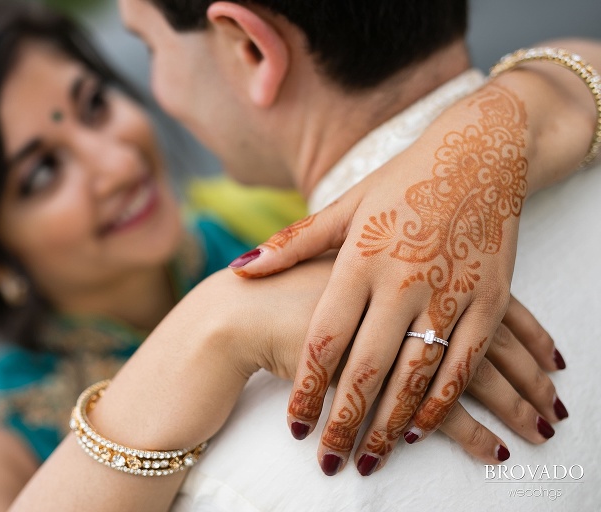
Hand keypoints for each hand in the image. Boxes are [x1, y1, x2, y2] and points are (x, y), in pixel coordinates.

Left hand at [232, 85, 550, 474]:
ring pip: (416, 374)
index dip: (308, 387)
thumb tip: (241, 268)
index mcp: (360, 258)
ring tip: (369, 456)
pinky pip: (464, 362)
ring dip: (391, 422)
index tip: (296, 425)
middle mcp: (403, 279)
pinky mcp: (489, 299)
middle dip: (345, 420)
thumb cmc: (403, 181)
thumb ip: (294, 243)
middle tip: (329, 459)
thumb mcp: (346, 205)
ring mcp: (449, 291)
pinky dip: (443, 399)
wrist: (481, 153)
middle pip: (367, 366)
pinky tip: (420, 426)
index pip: (326, 337)